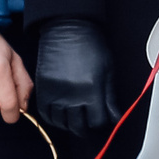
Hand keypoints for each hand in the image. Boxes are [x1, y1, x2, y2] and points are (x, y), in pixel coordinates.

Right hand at [29, 20, 116, 134]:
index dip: (100, 123)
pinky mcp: (43, 88)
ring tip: (74, 120)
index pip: (97, 121)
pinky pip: (45, 112)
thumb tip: (115, 117)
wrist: (68, 29)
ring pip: (61, 123)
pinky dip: (52, 118)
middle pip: (78, 126)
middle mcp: (73, 95)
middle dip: (85, 129)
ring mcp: (56, 92)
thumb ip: (110, 97)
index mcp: (92, 91)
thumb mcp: (108, 71)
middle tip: (87, 125)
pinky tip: (59, 115)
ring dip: (68, 124)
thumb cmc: (90, 45)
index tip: (100, 120)